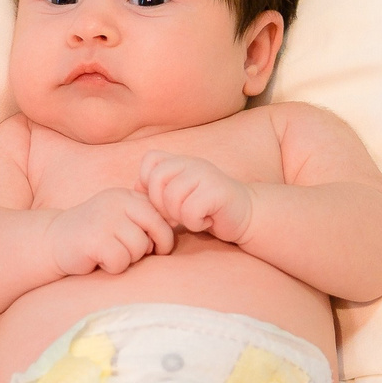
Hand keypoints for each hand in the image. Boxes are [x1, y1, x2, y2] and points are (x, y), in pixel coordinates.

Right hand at [47, 188, 174, 277]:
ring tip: (108, 253)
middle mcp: (118, 201)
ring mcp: (105, 218)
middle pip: (157, 231)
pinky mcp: (94, 239)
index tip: (150, 247)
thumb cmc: (94, 235)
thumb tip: (179, 225)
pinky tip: (98, 260)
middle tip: (130, 254)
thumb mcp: (120, 217)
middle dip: (149, 249)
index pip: (163, 217)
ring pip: (139, 249)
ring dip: (127, 259)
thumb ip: (145, 219)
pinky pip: (120, 261)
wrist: (53, 241)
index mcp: (128, 195)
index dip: (162, 238)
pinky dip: (112, 267)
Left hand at [137, 151, 254, 242]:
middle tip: (177, 215)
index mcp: (181, 162)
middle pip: (156, 180)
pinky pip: (190, 211)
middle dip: (161, 205)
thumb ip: (158, 190)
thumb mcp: (178, 197)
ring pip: (172, 198)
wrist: (245, 216)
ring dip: (180, 216)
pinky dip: (195, 223)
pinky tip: (206, 221)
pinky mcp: (218, 191)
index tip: (162, 200)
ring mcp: (206, 175)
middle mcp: (193, 163)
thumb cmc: (207, 209)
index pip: (150, 159)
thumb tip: (136, 187)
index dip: (148, 182)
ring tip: (194, 217)